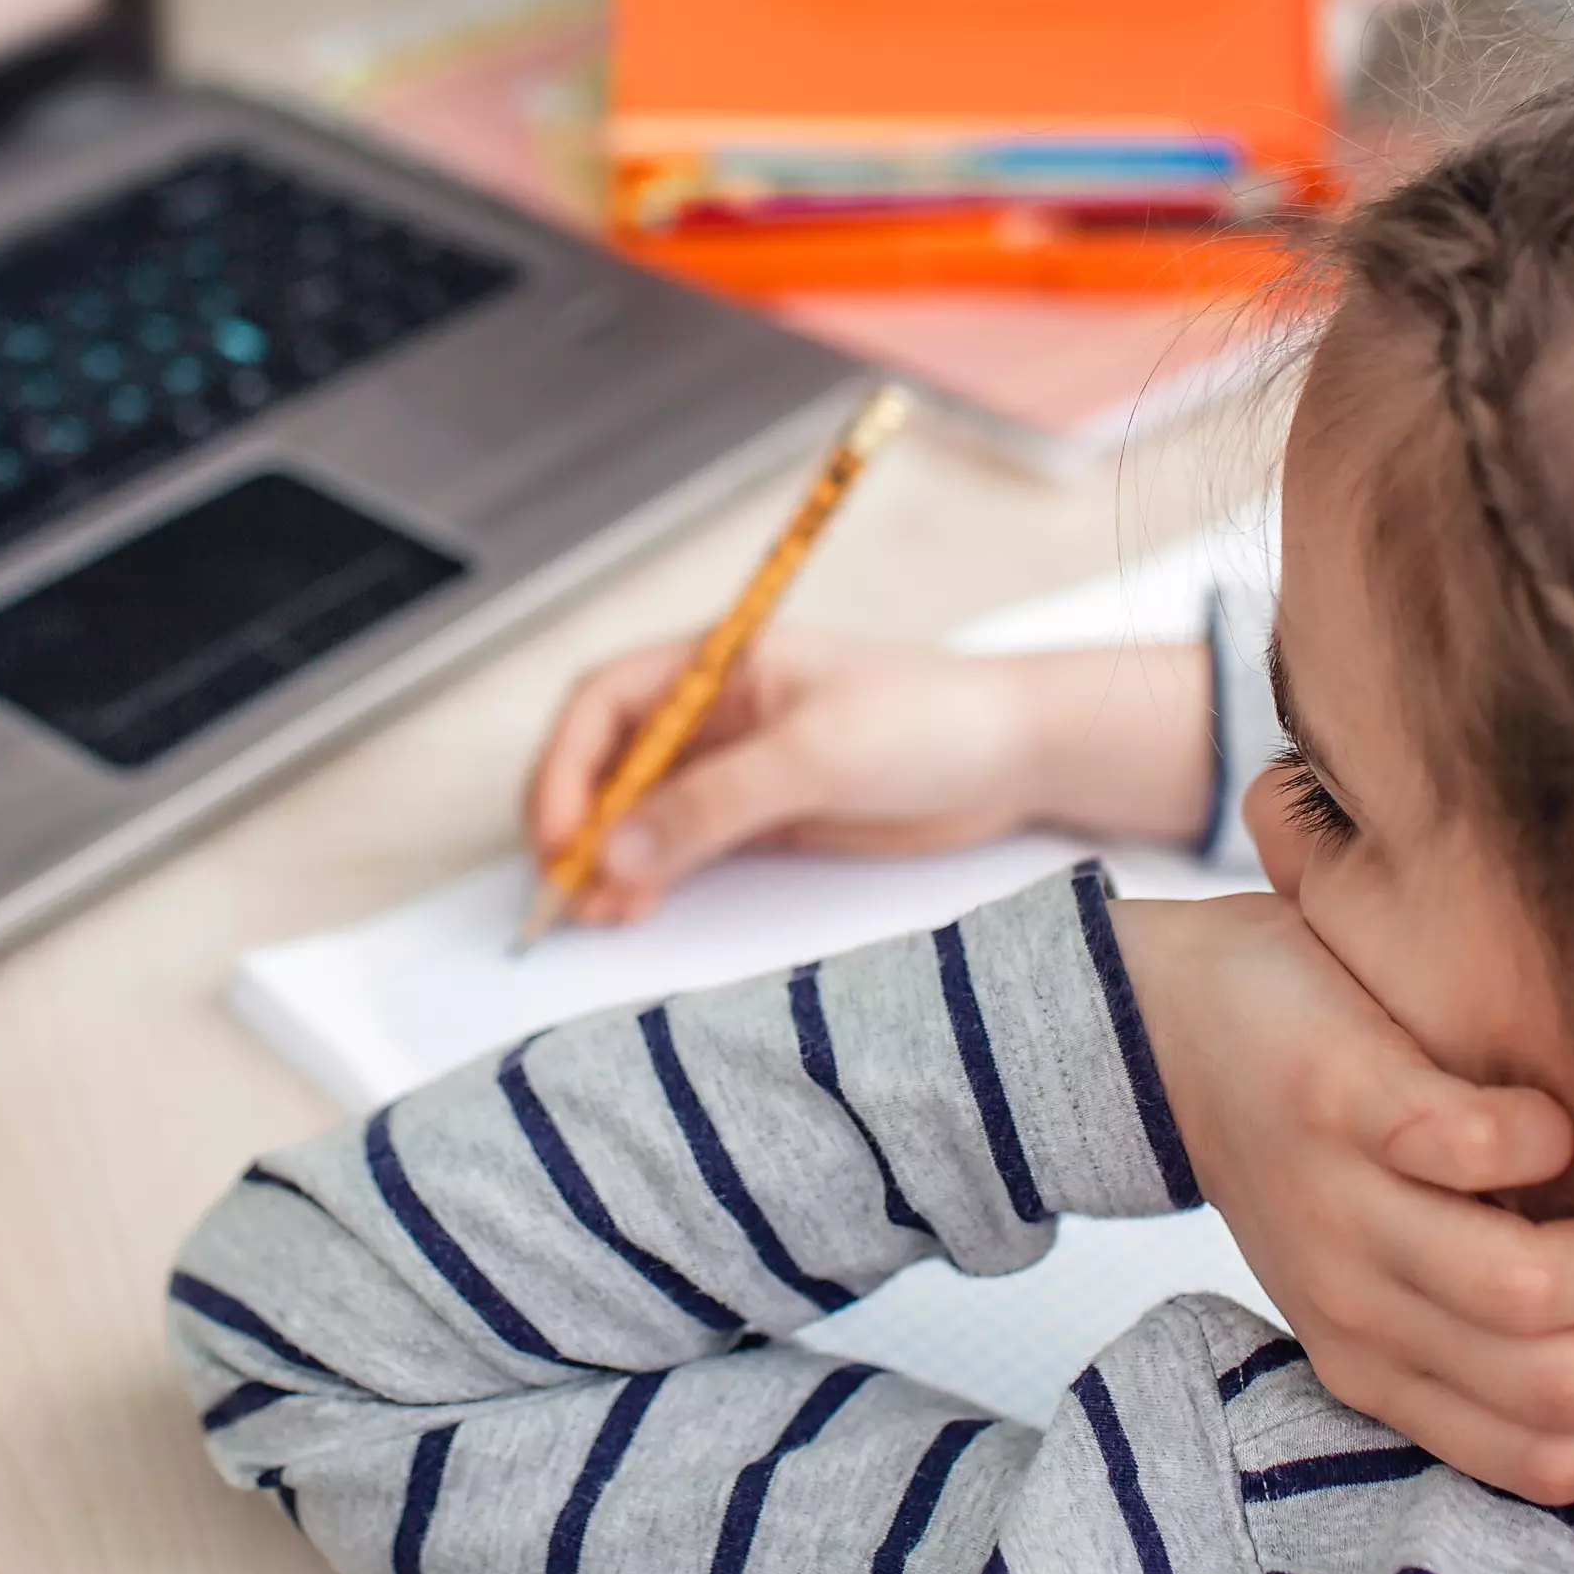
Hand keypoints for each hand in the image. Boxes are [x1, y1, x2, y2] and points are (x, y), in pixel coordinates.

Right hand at [525, 632, 1070, 925]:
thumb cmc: (929, 720)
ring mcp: (734, 766)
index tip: (559, 832)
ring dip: (609, 857)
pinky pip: (681, 845)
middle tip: (565, 886)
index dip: (565, 766)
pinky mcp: (760, 815)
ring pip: (639, 811)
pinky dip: (649, 876)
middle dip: (578, 820)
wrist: (1014, 757)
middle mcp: (713, 711)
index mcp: (717, 662)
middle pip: (608, 760)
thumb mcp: (816, 754)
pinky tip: (633, 906)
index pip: (605, 704)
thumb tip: (616, 847)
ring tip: (597, 911)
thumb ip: (714, 801)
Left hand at [1113, 891, 1573, 1503]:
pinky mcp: (1338, 1102)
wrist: (1177, 1026)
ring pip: (1530, 1292)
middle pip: (1562, 1391)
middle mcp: (1357, 1311)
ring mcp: (1342, 1210)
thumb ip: (1489, 1328)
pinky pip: (1476, 1147)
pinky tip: (1541, 1118)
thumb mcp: (1388, 1275)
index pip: (1551, 1465)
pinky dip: (1543, 1133)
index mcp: (1378, 1370)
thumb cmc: (1322, 1153)